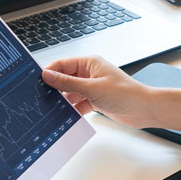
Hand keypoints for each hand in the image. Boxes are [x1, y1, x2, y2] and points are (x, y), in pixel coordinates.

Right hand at [42, 56, 157, 128]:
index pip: (62, 64)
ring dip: (64, 101)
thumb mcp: (92, 88)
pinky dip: (73, 110)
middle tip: (42, 99)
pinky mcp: (96, 100)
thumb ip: (67, 83)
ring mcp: (92, 87)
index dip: (49, 72)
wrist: (144, 110)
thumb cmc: (125, 94)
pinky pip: (78, 103)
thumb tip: (48, 75)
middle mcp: (90, 73)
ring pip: (70, 93)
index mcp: (89, 63)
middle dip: (55, 88)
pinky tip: (67, 117)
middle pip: (64, 79)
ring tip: (53, 110)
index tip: (36, 82)